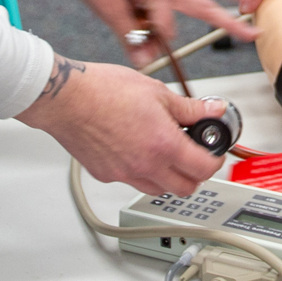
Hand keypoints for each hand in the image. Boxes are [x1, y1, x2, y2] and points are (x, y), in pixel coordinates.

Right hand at [17, 56, 226, 196]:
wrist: (66, 98)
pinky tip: (136, 150)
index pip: (204, 169)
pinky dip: (140, 172)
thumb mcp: (157, 92)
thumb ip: (189, 107)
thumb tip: (213, 110)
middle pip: (185, 189)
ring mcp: (124, 174)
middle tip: (193, 156)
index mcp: (163, 145)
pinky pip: (131, 182)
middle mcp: (145, 166)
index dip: (215, 160)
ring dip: (168, 178)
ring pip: (158, 190)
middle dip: (195, 175)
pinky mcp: (106, 175)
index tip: (213, 151)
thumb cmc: (103, 90)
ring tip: (164, 153)